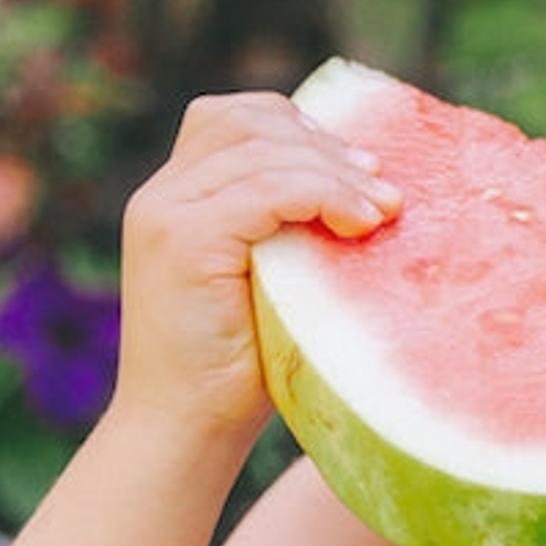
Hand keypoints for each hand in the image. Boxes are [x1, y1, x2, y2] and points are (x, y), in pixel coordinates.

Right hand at [112, 92, 397, 446]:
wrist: (185, 428)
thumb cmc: (240, 364)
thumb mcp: (271, 276)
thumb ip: (290, 225)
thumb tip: (375, 182)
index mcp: (174, 196)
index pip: (234, 117)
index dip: (301, 127)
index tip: (358, 166)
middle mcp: (161, 195)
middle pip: (250, 121)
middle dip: (327, 146)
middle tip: (383, 188)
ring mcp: (165, 214)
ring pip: (264, 150)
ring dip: (337, 173)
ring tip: (385, 210)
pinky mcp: (183, 241)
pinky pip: (265, 190)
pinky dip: (323, 196)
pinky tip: (360, 223)